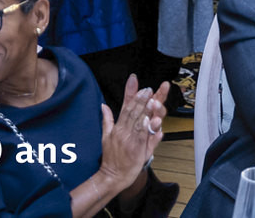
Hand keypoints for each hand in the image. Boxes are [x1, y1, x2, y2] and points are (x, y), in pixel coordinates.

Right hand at [97, 74, 168, 191]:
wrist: (113, 176)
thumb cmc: (112, 158)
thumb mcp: (106, 136)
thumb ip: (107, 119)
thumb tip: (103, 105)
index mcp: (118, 127)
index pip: (125, 105)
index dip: (130, 91)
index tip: (134, 79)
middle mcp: (123, 130)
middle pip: (133, 110)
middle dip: (141, 98)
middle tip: (147, 88)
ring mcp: (129, 139)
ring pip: (138, 120)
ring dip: (145, 109)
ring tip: (151, 98)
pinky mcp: (136, 148)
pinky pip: (142, 136)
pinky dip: (145, 127)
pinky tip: (148, 118)